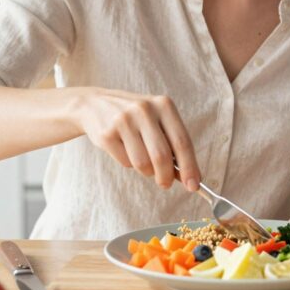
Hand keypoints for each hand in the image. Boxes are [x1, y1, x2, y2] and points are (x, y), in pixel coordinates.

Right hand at [73, 87, 199, 190]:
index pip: (182, 142)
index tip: (194, 185)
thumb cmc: (136, 117)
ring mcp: (123, 120)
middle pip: (162, 156)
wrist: (95, 104)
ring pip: (143, 163)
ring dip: (146, 171)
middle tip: (165, 183)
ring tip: (142, 160)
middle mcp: (144, 110)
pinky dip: (128, 163)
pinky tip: (125, 149)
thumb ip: (173, 144)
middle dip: (166, 177)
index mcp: (164, 105)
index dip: (190, 167)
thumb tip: (189, 176)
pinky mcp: (107, 134)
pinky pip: (125, 162)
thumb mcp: (157, 120)